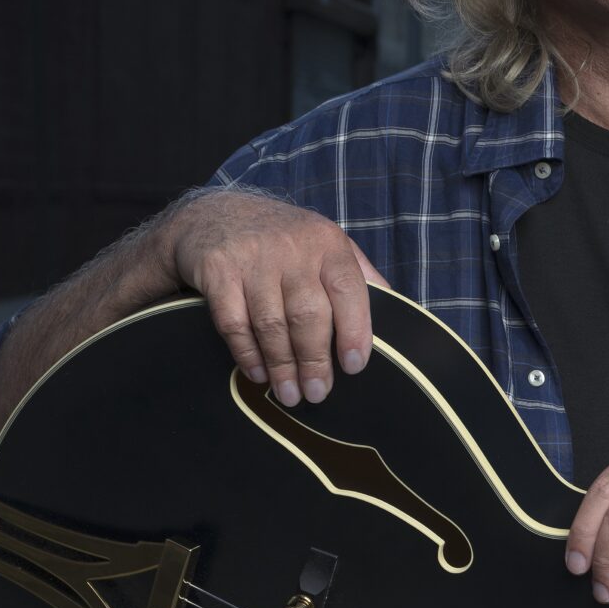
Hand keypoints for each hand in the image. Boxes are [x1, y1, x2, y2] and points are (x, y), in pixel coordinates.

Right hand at [162, 190, 383, 406]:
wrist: (214, 213)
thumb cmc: (281, 237)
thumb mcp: (324, 241)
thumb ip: (356, 273)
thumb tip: (394, 312)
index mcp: (327, 242)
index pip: (348, 289)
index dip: (354, 330)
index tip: (355, 366)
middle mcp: (292, 248)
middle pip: (309, 314)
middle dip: (315, 360)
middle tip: (318, 393)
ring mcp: (253, 258)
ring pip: (272, 323)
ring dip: (282, 366)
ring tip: (290, 394)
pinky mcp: (218, 271)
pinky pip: (234, 323)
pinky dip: (247, 354)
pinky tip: (258, 374)